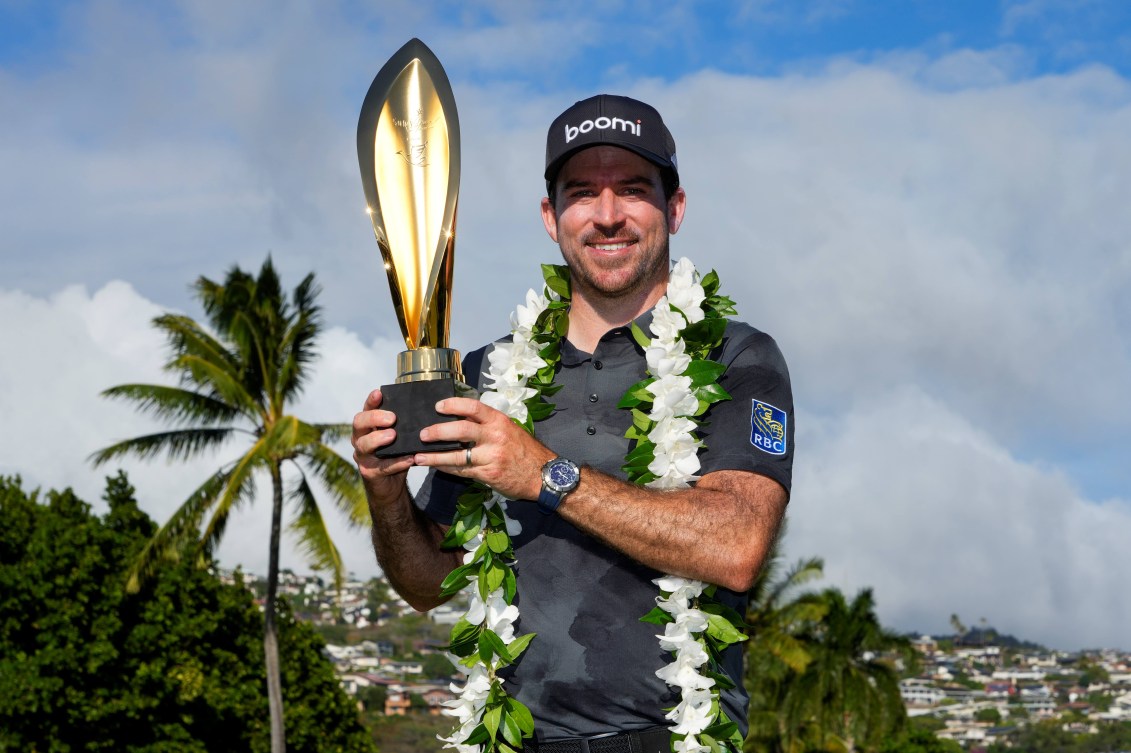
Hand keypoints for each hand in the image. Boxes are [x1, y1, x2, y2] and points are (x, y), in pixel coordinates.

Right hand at [352, 389, 414, 502]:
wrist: (391, 484)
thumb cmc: (395, 454)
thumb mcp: (399, 437)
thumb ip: (403, 425)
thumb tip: (423, 408)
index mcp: (367, 427)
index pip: (365, 409)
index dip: (371, 401)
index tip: (379, 393)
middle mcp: (360, 439)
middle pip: (359, 423)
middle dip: (374, 418)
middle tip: (392, 418)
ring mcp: (362, 456)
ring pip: (364, 445)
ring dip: (379, 439)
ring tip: (393, 435)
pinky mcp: (369, 472)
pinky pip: (382, 466)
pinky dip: (396, 462)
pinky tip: (409, 458)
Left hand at [413, 397, 554, 500]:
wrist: (543, 475)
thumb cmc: (524, 450)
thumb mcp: (510, 430)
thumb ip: (488, 425)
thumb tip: (460, 419)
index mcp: (499, 421)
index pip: (474, 407)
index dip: (453, 405)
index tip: (437, 406)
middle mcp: (495, 437)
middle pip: (461, 431)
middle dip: (438, 432)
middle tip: (422, 434)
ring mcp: (491, 457)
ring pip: (456, 456)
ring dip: (434, 456)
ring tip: (418, 456)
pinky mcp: (488, 474)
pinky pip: (461, 471)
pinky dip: (446, 468)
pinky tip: (435, 466)